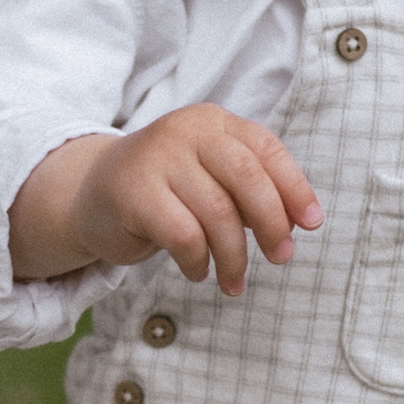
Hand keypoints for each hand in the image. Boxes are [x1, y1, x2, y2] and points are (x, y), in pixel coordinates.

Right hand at [9, 105, 322, 294]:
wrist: (91, 194)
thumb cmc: (166, 192)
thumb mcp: (211, 179)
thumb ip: (250, 191)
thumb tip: (299, 222)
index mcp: (213, 122)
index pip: (267, 150)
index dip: (295, 189)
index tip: (312, 224)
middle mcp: (186, 131)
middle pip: (248, 179)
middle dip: (272, 224)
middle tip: (281, 258)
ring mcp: (157, 158)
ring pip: (218, 214)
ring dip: (234, 257)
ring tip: (234, 281)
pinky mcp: (133, 193)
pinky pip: (184, 236)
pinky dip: (198, 262)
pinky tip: (196, 272)